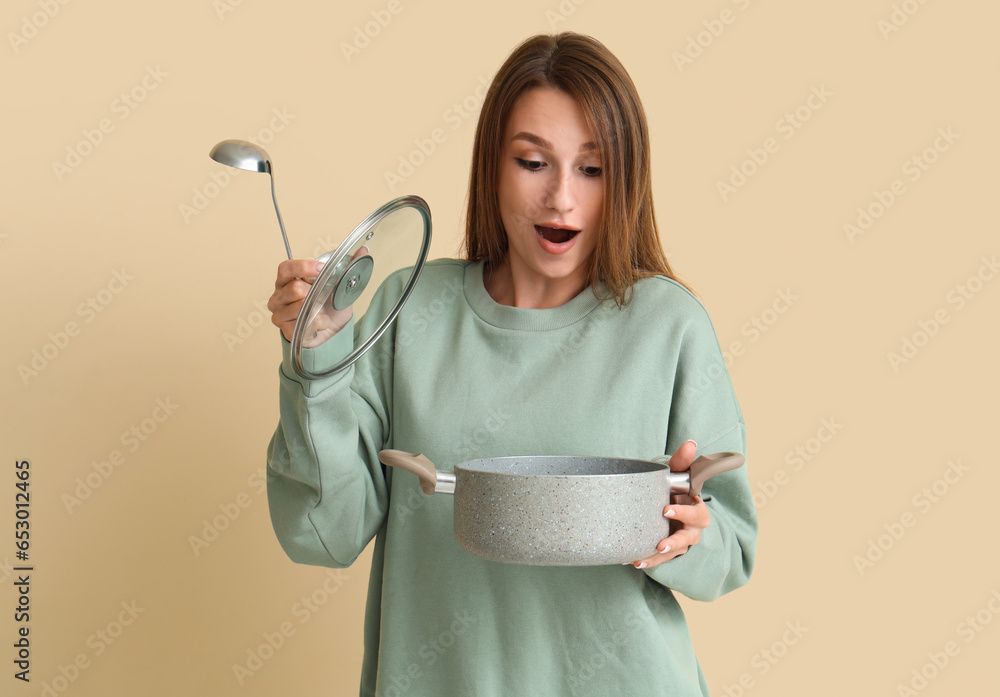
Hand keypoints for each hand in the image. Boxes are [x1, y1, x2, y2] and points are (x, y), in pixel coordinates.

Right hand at [268, 247, 367, 345]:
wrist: (332, 329)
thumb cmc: (328, 306)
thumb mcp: (339, 284)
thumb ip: (348, 266)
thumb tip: (363, 250)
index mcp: (287, 280)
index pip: (286, 268)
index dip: (303, 267)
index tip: (321, 269)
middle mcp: (279, 296)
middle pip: (295, 288)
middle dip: (315, 293)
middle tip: (322, 298)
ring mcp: (280, 314)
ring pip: (301, 306)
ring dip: (319, 310)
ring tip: (322, 311)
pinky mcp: (286, 329)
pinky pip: (306, 322)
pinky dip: (320, 322)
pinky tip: (320, 322)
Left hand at [627, 440, 710, 569]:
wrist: (666, 503)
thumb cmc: (673, 488)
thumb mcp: (677, 474)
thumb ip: (682, 461)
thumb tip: (690, 444)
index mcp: (696, 509)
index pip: (696, 513)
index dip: (683, 512)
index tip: (666, 510)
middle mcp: (691, 528)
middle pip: (688, 538)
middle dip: (674, 541)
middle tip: (660, 543)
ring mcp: (680, 542)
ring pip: (673, 552)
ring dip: (659, 556)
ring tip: (642, 558)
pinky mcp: (668, 550)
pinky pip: (660, 559)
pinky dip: (648, 561)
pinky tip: (634, 561)